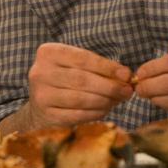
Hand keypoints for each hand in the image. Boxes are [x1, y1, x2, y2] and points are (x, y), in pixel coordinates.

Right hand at [14, 43, 133, 129]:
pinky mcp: (46, 115)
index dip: (107, 67)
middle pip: (82, 79)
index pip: (83, 59)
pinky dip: (95, 113)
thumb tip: (125, 77)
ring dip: (104, 101)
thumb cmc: (64, 81)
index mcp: (48, 53)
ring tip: (117, 100)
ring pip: (80, 99)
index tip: (126, 75)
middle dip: (109, 86)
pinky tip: (105, 110)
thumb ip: (97, 68)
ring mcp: (41, 95)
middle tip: (127, 91)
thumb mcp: (74, 66)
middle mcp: (40, 72)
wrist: (40, 106)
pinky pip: (77, 115)